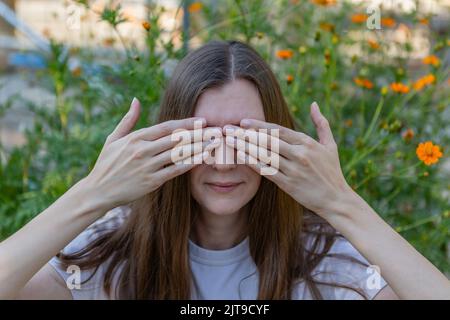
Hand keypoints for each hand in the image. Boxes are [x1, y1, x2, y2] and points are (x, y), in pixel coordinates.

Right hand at [85, 97, 206, 210]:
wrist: (98, 191)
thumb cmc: (106, 163)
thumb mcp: (114, 139)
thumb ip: (128, 120)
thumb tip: (136, 100)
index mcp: (136, 138)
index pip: (167, 127)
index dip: (187, 123)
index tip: (202, 121)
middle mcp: (143, 150)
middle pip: (177, 139)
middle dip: (199, 134)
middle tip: (216, 130)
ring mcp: (147, 166)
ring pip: (178, 154)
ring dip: (199, 148)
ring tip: (214, 143)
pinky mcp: (151, 181)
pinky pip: (174, 170)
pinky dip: (189, 163)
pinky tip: (202, 158)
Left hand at [224, 102, 352, 218]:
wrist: (336, 199)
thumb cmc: (332, 171)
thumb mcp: (330, 145)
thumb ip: (321, 123)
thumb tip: (314, 104)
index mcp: (307, 143)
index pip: (278, 131)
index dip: (259, 126)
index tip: (243, 122)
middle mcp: (300, 154)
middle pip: (268, 141)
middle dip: (247, 134)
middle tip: (229, 130)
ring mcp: (294, 169)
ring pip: (265, 155)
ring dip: (247, 147)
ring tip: (231, 141)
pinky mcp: (290, 184)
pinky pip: (268, 171)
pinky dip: (254, 163)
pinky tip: (242, 157)